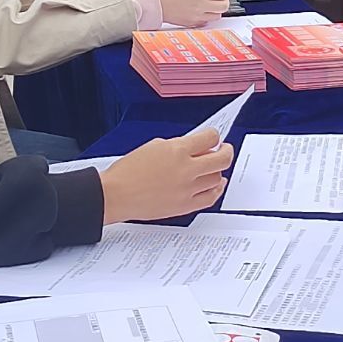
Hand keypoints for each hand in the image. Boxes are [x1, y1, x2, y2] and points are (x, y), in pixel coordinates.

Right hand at [99, 129, 234, 222]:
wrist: (116, 194)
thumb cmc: (128, 171)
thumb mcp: (154, 147)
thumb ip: (178, 146)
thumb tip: (196, 148)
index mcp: (177, 150)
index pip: (210, 138)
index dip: (214, 136)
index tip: (213, 137)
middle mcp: (186, 169)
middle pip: (222, 158)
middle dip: (226, 151)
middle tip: (224, 149)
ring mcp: (187, 189)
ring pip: (217, 178)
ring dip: (218, 170)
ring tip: (214, 167)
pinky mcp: (185, 205)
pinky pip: (211, 197)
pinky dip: (217, 189)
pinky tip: (216, 184)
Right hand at [154, 0, 229, 26]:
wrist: (153, 4)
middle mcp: (200, 4)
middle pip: (223, 6)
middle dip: (225, 1)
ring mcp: (197, 16)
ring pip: (217, 16)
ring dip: (217, 10)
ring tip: (213, 6)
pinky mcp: (191, 23)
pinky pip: (205, 22)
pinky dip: (207, 18)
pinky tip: (203, 13)